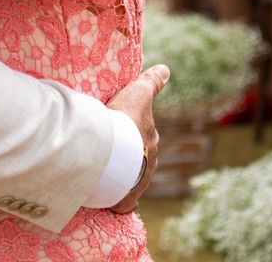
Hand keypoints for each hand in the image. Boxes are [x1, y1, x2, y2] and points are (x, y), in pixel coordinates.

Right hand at [105, 64, 168, 212]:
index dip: (135, 136)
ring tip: (105, 173)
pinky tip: (109, 199)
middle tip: (112, 153)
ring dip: (121, 177)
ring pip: (131, 180)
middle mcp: (148, 163)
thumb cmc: (125, 119)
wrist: (115, 149)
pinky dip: (118, 201)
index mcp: (151, 141)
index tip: (124, 135)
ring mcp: (138, 181)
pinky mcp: (126, 198)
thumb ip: (151, 82)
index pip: (145, 139)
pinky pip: (123, 202)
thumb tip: (166, 69)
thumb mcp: (137, 94)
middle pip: (139, 160)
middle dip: (130, 158)